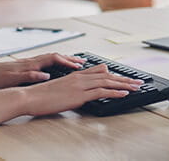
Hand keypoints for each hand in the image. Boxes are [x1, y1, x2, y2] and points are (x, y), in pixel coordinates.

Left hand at [0, 53, 85, 89]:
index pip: (54, 59)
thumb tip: (46, 74)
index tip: (79, 66)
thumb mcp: (12, 80)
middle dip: (70, 58)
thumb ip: (29, 77)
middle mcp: (31, 61)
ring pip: (51, 58)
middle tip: (84, 62)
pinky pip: (45, 61)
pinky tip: (56, 67)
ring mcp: (29, 63)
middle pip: (55, 56)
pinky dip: (55, 62)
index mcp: (31, 64)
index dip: (68, 62)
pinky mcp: (25, 66)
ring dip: (64, 59)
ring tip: (75, 62)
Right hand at [23, 64, 143, 115]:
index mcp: (75, 75)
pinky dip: (114, 91)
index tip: (125, 77)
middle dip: (124, 79)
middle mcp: (80, 77)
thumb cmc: (42, 95)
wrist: (30, 96)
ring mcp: (80, 85)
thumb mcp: (60, 88)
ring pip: (107, 82)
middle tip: (138, 81)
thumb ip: (73, 86)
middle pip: (107, 76)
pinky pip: (100, 92)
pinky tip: (124, 93)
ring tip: (136, 87)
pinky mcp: (78, 95)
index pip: (100, 72)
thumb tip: (82, 90)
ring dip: (124, 84)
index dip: (114, 75)